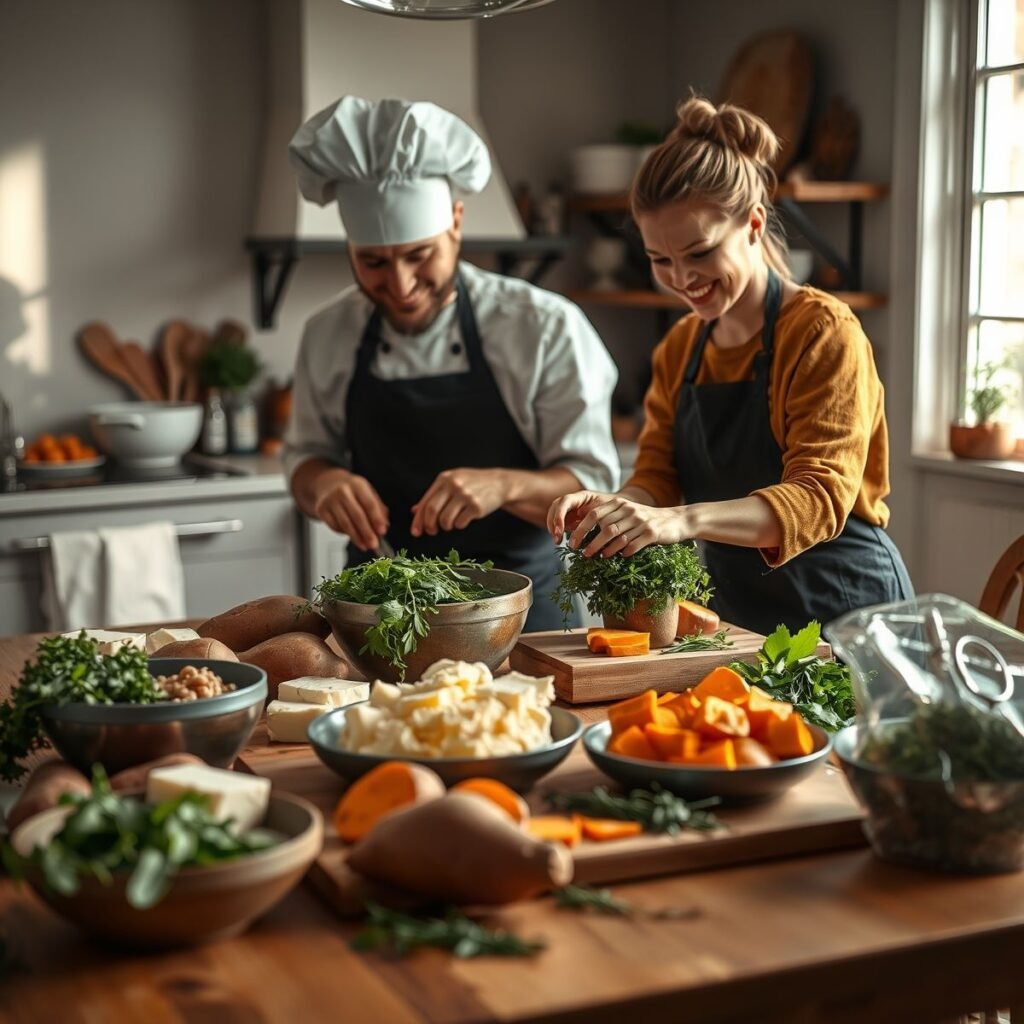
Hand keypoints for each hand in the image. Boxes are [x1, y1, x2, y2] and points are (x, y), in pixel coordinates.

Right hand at [312, 468, 389, 550]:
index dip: (376, 519)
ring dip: (356, 537)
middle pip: (357, 515)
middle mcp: (343, 491)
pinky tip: (352, 537)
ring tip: (365, 546)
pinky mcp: (321, 510)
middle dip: (367, 532)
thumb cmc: (351, 490)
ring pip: (345, 523)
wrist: (326, 483)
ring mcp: (330, 500)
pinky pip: (335, 526)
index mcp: (358, 485)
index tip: (382, 531)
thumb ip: (378, 508)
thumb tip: (384, 525)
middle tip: (374, 544)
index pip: (369, 504)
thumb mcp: (367, 492)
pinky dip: (345, 534)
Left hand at [410, 468, 508, 536]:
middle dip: (429, 525)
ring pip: (445, 520)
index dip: (418, 519)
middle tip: (432, 531)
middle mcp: (453, 485)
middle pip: (432, 511)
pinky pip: (460, 523)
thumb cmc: (473, 484)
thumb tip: (415, 510)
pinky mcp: (476, 506)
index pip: (425, 502)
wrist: (499, 483)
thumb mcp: (452, 483)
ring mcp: (465, 495)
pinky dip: (459, 525)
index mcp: (444, 479)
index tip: (416, 531)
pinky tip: (464, 519)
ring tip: (451, 523)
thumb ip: (434, 496)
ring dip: (446, 526)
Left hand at [549, 490, 690, 557]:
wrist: (676, 521)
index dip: (581, 529)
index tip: (573, 542)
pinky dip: (624, 552)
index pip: (594, 514)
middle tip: (582, 553)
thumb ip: (609, 518)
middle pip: (604, 527)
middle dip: (591, 542)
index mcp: (620, 504)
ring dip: (605, 549)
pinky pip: (634, 544)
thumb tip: (584, 530)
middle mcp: (629, 510)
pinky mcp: (652, 532)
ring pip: (618, 536)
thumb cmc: (647, 521)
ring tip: (598, 557)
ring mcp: (641, 521)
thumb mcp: (628, 514)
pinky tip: (619, 557)